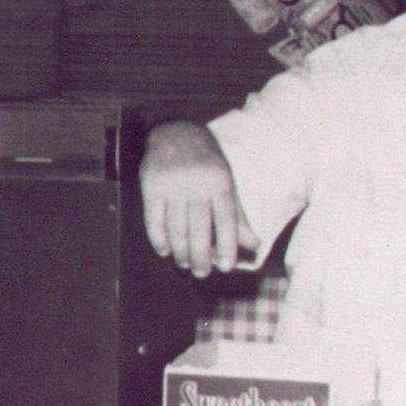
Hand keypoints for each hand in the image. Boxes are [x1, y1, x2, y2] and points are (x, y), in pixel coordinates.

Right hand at [139, 121, 258, 276]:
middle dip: (201, 256)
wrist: (176, 132)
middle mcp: (197, 184)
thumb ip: (238, 214)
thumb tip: (254, 244)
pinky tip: (165, 250)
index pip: (226, 220)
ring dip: (181, 251)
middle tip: (203, 273)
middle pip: (200, 229)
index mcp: (220, 182)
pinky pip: (154, 219)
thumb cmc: (207, 161)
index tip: (227, 266)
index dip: (227, 245)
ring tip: (185, 263)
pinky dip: (159, 239)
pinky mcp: (151, 186)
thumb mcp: (228, 181)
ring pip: (176, 228)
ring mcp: (173, 185)